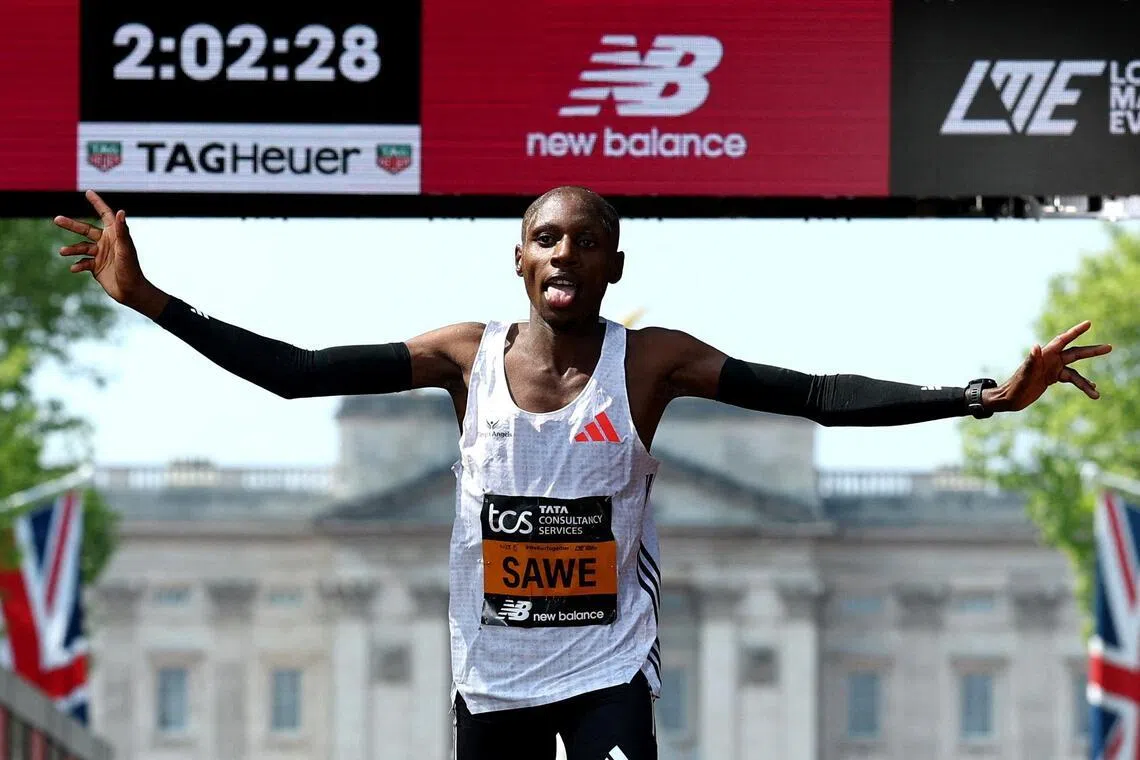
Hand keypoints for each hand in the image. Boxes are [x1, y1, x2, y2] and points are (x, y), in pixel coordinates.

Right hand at [54, 190, 166, 316]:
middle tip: (56, 219)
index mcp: (115, 234)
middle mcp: (107, 242)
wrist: (131, 291)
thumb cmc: (131, 268)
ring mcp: (100, 254)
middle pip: (86, 230)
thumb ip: (122, 231)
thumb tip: (121, 211)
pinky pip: (82, 263)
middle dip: (71, 225)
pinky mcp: (96, 266)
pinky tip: (74, 269)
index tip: (88, 192)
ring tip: (62, 251)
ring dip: (71, 249)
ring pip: (81, 248)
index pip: (105, 215)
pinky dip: (77, 265)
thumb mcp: (125, 249)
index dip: (97, 203)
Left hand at [986, 321, 1111, 411]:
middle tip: (1109, 348)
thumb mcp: (1024, 375)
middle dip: (1092, 351)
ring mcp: (1052, 368)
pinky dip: (1081, 385)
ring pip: (1075, 372)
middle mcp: (1050, 360)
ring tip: (1096, 393)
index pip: (1063, 340)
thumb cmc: (1015, 386)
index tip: (1088, 323)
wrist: (1009, 399)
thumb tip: (1035, 346)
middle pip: (1075, 353)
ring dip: (1086, 382)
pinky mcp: (1053, 377)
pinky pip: (1071, 379)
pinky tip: (1092, 392)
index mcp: (1044, 355)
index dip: (1075, 332)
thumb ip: (1031, 361)